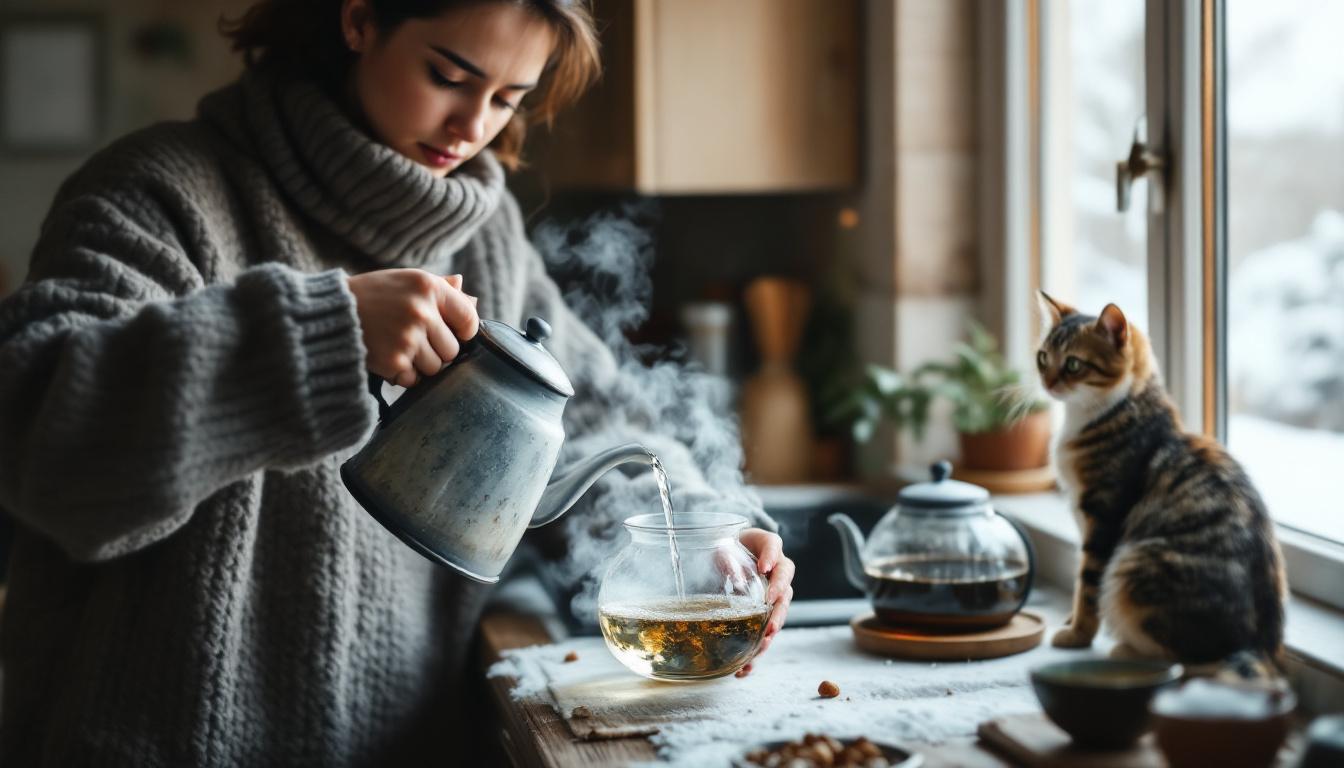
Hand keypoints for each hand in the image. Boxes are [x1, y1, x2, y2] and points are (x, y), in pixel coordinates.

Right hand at [348, 270, 478, 387]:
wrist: (328, 314)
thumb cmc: (371, 296)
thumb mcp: (405, 281)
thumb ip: (440, 288)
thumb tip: (472, 299)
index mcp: (428, 287)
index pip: (469, 320)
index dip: (463, 331)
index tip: (452, 333)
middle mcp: (421, 311)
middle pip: (452, 350)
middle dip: (437, 350)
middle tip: (414, 340)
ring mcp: (408, 338)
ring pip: (435, 368)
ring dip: (420, 364)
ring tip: (397, 346)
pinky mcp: (394, 361)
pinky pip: (414, 380)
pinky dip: (403, 375)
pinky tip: (387, 357)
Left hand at [735, 528, 794, 677]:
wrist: (730, 551)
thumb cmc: (729, 544)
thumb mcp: (723, 544)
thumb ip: (728, 557)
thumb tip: (736, 578)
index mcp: (769, 548)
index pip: (774, 547)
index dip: (772, 558)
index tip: (765, 568)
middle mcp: (777, 573)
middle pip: (785, 591)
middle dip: (779, 610)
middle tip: (772, 624)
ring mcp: (773, 596)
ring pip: (778, 616)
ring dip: (770, 634)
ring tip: (761, 648)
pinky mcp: (763, 614)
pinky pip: (763, 633)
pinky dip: (755, 654)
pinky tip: (743, 670)